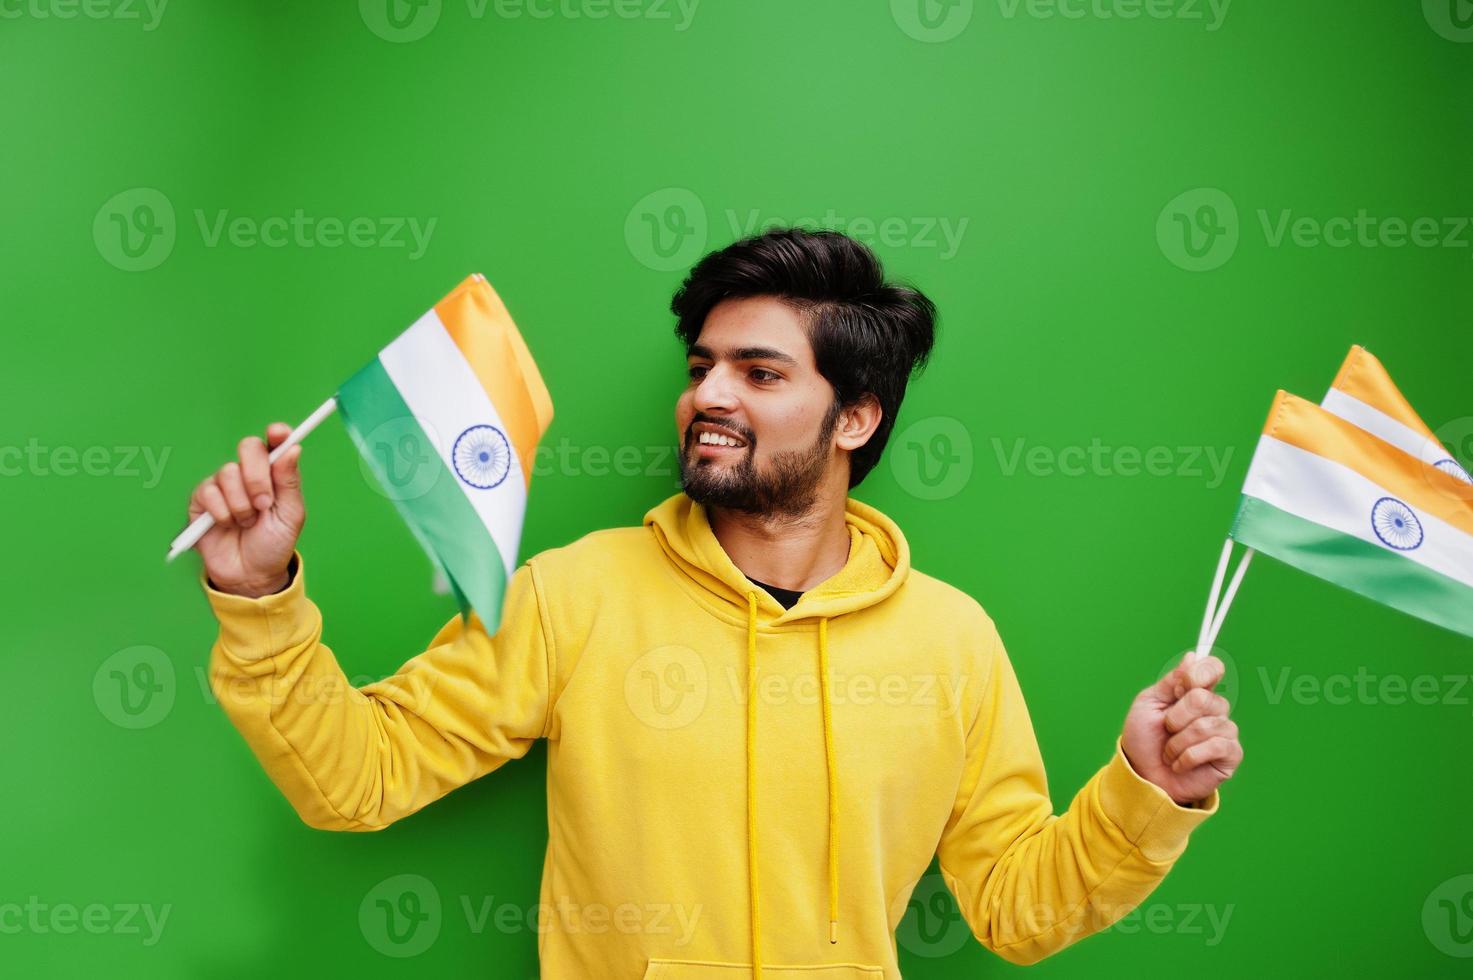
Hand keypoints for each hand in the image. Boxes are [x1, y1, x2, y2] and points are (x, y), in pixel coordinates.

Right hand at [186, 423, 305, 597]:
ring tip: (247, 523)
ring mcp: (223, 484)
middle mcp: (248, 474)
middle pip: (248, 448)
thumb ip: (289, 481)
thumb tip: (293, 448)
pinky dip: (222, 513)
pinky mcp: (202, 499)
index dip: (277, 434)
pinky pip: (209, 492)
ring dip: (241, 504)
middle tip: (265, 504)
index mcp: (273, 474)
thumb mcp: (290, 514)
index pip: (274, 443)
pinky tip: (228, 525)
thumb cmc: (274, 543)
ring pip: (228, 473)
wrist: (250, 573)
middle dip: (257, 477)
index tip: (280, 433)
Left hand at [1120, 651, 1242, 806]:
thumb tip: (1193, 656)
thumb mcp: (1149, 704)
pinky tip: (1180, 764)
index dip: (1200, 674)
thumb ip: (1172, 681)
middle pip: (1204, 698)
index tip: (1182, 686)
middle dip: (1176, 717)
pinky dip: (1189, 756)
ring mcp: (1225, 731)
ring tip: (1169, 752)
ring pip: (1207, 725)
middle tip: (1166, 729)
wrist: (1142, 776)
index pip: (1213, 668)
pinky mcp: (1230, 755)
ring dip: (1178, 742)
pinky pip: (1216, 746)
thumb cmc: (1144, 739)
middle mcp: (1213, 708)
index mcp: (1194, 691)